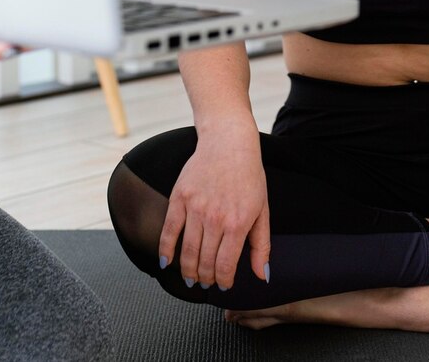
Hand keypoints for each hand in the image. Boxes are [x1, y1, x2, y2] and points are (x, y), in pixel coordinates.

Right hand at [158, 121, 270, 290]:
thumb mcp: (263, 210)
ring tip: (190, 278)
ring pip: (187, 251)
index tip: (223, 285)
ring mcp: (195, 207)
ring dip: (187, 270)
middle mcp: (215, 218)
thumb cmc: (249, 176)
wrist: (229, 142)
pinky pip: (169, 230)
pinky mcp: (179, 198)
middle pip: (204, 262)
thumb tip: (262, 276)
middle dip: (205, 278)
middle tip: (206, 283)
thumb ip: (262, 246)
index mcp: (238, 223)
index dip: (223, 281)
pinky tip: (166, 262)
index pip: (225, 265)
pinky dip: (165, 250)